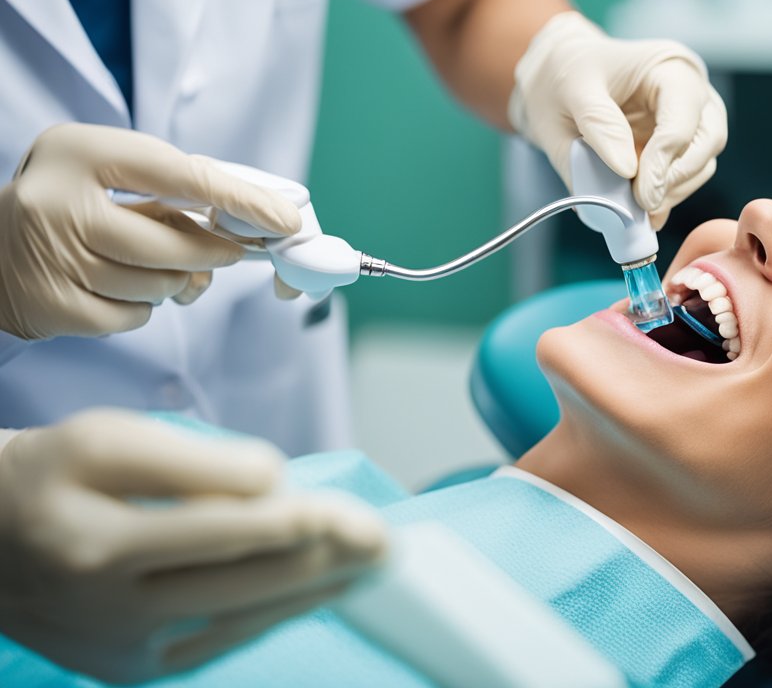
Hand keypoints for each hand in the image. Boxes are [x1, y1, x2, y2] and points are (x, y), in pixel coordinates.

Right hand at [0, 124, 302, 339]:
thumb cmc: (72, 203)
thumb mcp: (109, 171)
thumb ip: (174, 185)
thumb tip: (259, 218)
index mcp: (79, 151)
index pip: (179, 174)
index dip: (239, 199)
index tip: (285, 220)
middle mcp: (57, 201)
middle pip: (174, 244)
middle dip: (214, 253)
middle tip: (234, 254)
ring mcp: (50, 257)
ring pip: (158, 285)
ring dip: (172, 281)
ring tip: (149, 265)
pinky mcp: (50, 306)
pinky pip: (132, 317)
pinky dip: (140, 308)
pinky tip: (116, 288)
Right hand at [0, 410, 386, 682]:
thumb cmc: (53, 475)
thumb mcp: (108, 438)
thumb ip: (195, 461)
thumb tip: (278, 484)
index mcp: (94, 540)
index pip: (220, 531)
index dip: (296, 522)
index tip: (351, 513)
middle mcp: (107, 606)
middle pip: (245, 583)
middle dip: (329, 560)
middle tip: (387, 543)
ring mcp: (122, 648)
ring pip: (245, 618)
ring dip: (319, 591)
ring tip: (373, 566)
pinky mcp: (135, 668)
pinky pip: (225, 640)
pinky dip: (279, 613)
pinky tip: (321, 589)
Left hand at [509, 12, 726, 228]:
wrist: (558, 78)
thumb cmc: (567, 74)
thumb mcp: (571, 90)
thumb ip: (599, 125)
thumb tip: (627, 170)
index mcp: (669, 68)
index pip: (684, 116)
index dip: (665, 159)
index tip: (641, 195)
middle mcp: (691, 91)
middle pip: (708, 140)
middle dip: (675, 178)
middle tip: (641, 203)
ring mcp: (690, 121)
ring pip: (703, 164)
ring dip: (672, 191)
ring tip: (634, 204)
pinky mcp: (678, 148)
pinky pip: (685, 178)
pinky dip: (665, 197)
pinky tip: (639, 210)